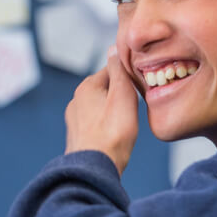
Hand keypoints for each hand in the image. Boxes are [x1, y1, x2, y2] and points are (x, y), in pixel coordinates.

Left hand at [65, 46, 138, 174]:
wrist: (94, 169)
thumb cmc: (112, 134)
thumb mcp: (122, 95)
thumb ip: (119, 71)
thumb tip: (114, 48)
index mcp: (86, 87)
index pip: (112, 70)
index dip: (129, 76)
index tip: (141, 86)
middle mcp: (76, 101)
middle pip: (106, 89)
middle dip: (122, 95)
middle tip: (136, 107)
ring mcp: (75, 119)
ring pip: (101, 107)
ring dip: (115, 111)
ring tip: (127, 123)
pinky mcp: (78, 136)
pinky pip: (97, 123)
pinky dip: (108, 125)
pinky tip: (116, 135)